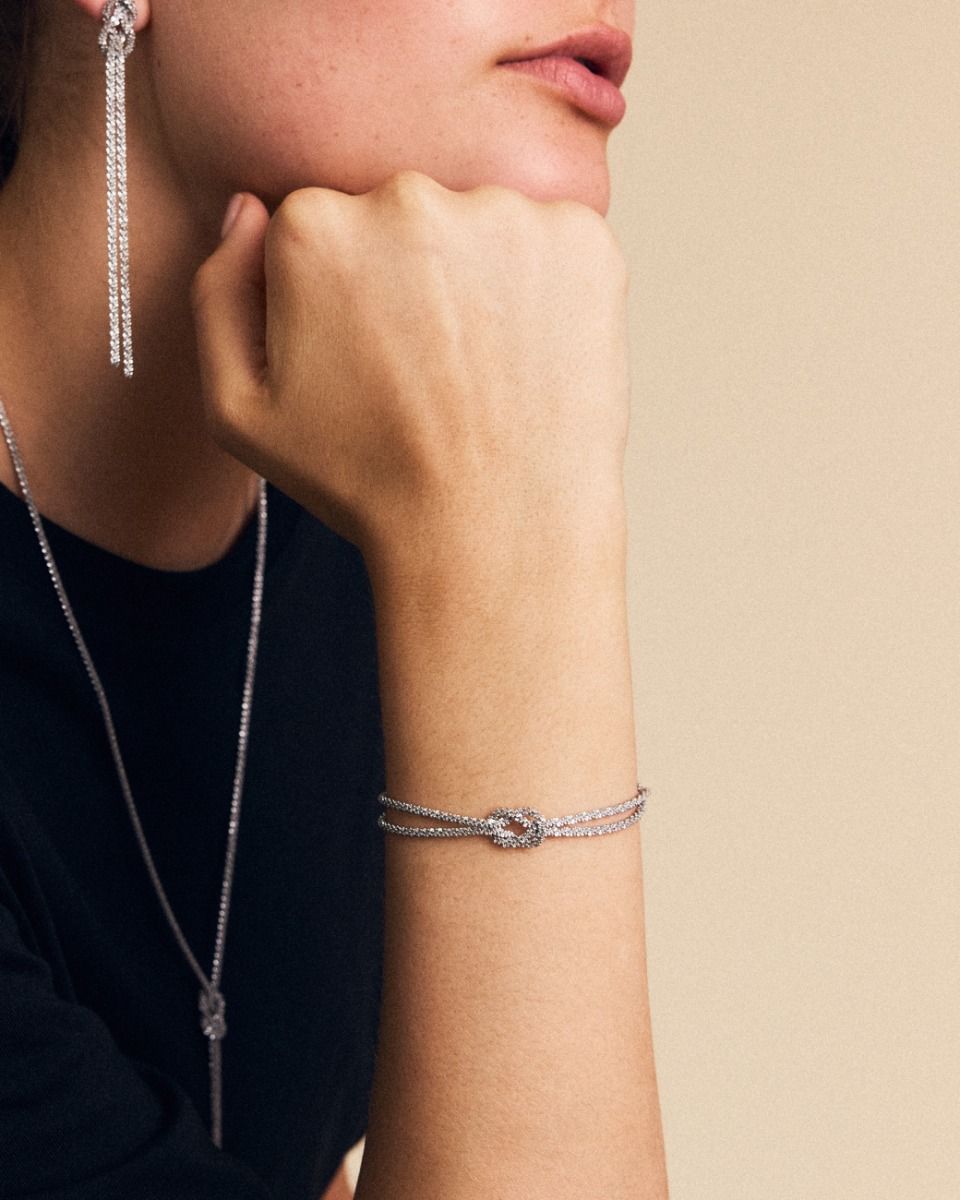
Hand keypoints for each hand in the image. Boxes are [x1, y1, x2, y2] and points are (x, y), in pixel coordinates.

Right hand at [190, 170, 630, 570]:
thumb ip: (219, 293)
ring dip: (479, 278)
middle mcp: (407, 197)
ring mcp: (504, 212)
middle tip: (427, 371)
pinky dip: (545, 286)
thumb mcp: (240, 411)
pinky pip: (550, 241)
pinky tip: (531, 358)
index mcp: (312, 226)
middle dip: (409, 277)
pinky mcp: (582, 238)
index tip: (366, 361)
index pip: (319, 226)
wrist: (495, 533)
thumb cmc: (366, 482)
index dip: (341, 299)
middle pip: (399, 217)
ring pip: (477, 225)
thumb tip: (249, 209)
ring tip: (482, 372)